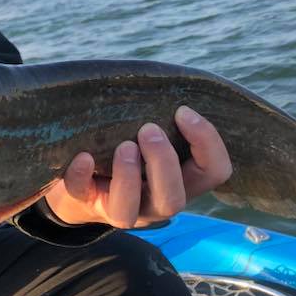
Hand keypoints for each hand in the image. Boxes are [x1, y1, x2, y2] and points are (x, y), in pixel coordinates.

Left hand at [44, 106, 232, 227]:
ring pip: (129, 212)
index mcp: (180, 183)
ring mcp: (117, 208)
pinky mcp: (85, 202)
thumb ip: (165, 121)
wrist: (85, 184)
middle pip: (174, 201)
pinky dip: (81, 175)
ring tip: (124, 145)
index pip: (214, 173)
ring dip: (128, 175)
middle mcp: (153, 202)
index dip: (207, 143)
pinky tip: (83, 156)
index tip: (183, 111)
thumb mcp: (153, 138)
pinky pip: (81, 195)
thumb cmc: (130, 149)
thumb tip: (160, 83)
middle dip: (163, 162)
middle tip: (148, 129)